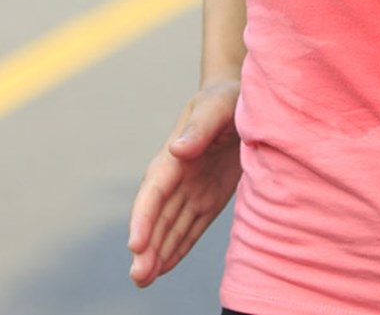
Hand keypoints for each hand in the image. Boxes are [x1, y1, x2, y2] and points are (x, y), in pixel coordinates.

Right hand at [127, 79, 241, 287]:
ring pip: (169, 227)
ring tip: (142, 281)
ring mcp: (191, 189)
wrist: (243, 99)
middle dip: (146, 246)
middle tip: (137, 277)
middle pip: (157, 216)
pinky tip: (163, 267)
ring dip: (157, 253)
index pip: (154, 191)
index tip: (136, 245)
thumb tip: (176, 149)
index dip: (143, 218)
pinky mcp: (208, 198)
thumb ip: (200, 127)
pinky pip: (190, 228)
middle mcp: (177, 175)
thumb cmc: (229, 98)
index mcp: (175, 154)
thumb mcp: (218, 105)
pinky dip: (176, 248)